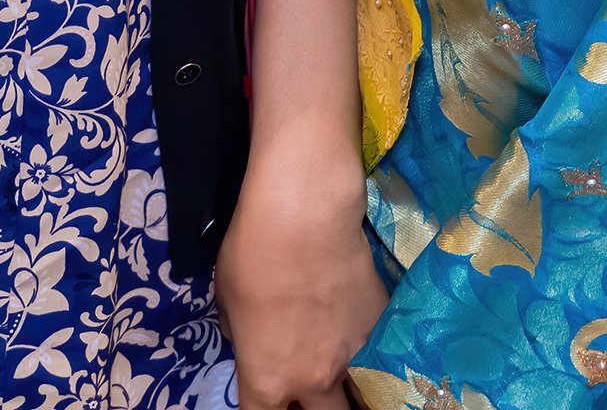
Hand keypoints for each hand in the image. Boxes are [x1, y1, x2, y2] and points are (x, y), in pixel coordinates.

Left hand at [215, 152, 387, 407]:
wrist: (307, 214)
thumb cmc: (253, 254)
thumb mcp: (226, 302)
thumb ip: (241, 337)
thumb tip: (252, 339)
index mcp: (267, 381)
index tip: (267, 396)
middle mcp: (313, 380)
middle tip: (310, 392)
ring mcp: (354, 355)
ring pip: (360, 395)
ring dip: (349, 391)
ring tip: (344, 374)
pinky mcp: (380, 325)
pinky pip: (376, 353)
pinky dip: (369, 351)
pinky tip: (361, 333)